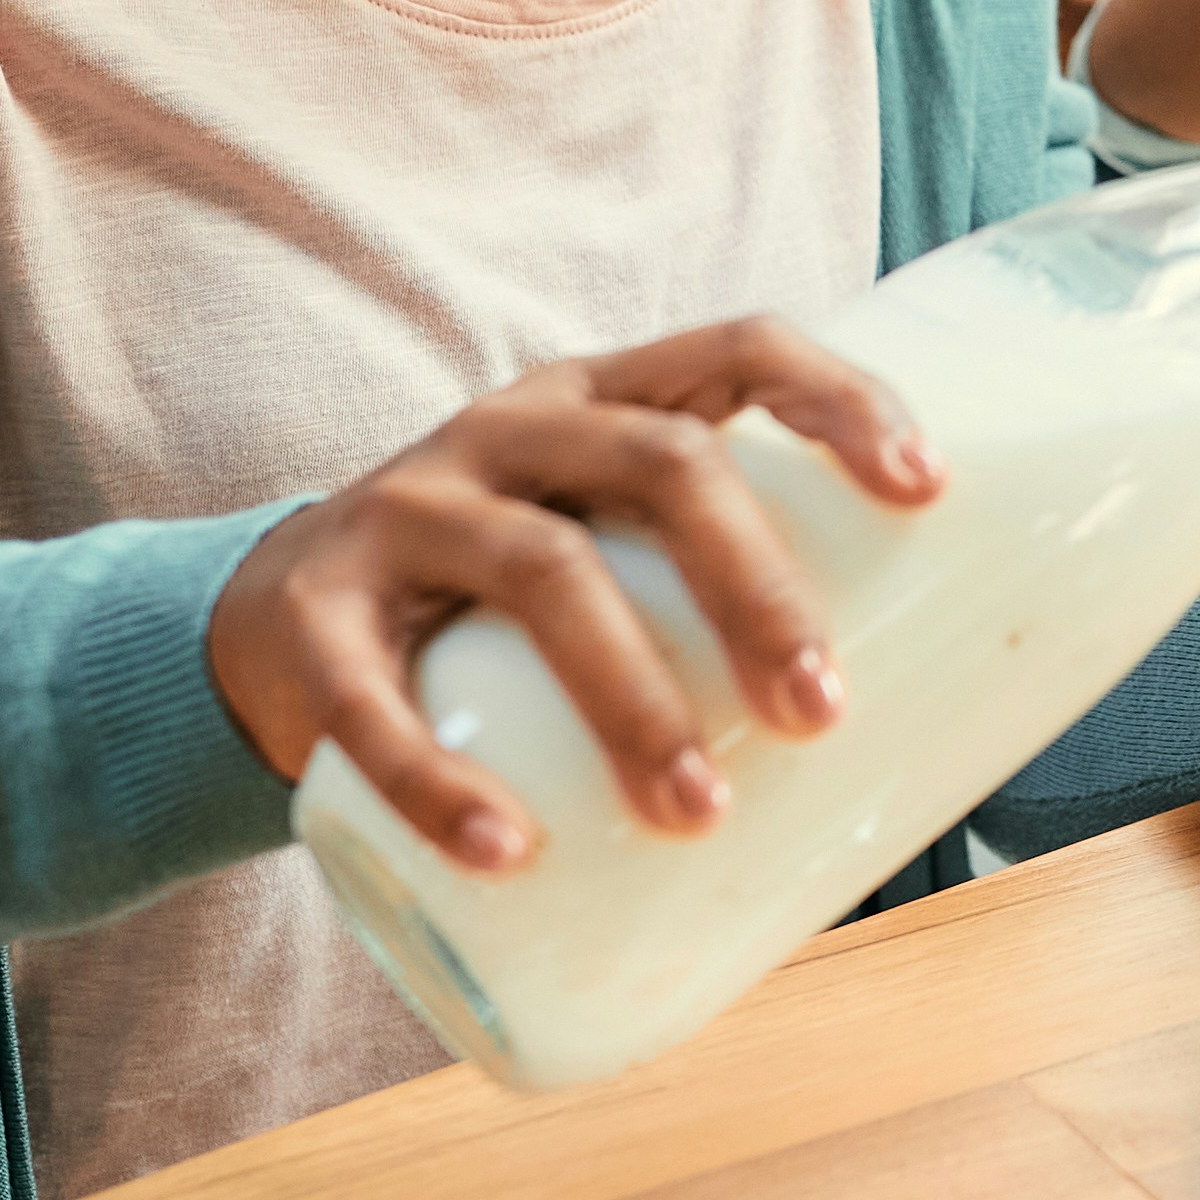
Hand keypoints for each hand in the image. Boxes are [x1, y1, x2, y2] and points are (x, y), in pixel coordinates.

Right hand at [210, 317, 933, 873]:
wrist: (271, 625)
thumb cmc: (502, 602)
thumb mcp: (602, 549)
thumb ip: (713, 603)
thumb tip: (916, 752)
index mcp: (603, 400)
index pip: (740, 349)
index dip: (840, 399)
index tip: (927, 489)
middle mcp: (510, 429)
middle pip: (661, 469)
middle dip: (757, 591)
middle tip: (819, 715)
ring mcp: (405, 508)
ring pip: (542, 570)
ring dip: (634, 697)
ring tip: (697, 813)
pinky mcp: (313, 613)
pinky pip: (373, 696)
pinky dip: (440, 782)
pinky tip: (506, 851)